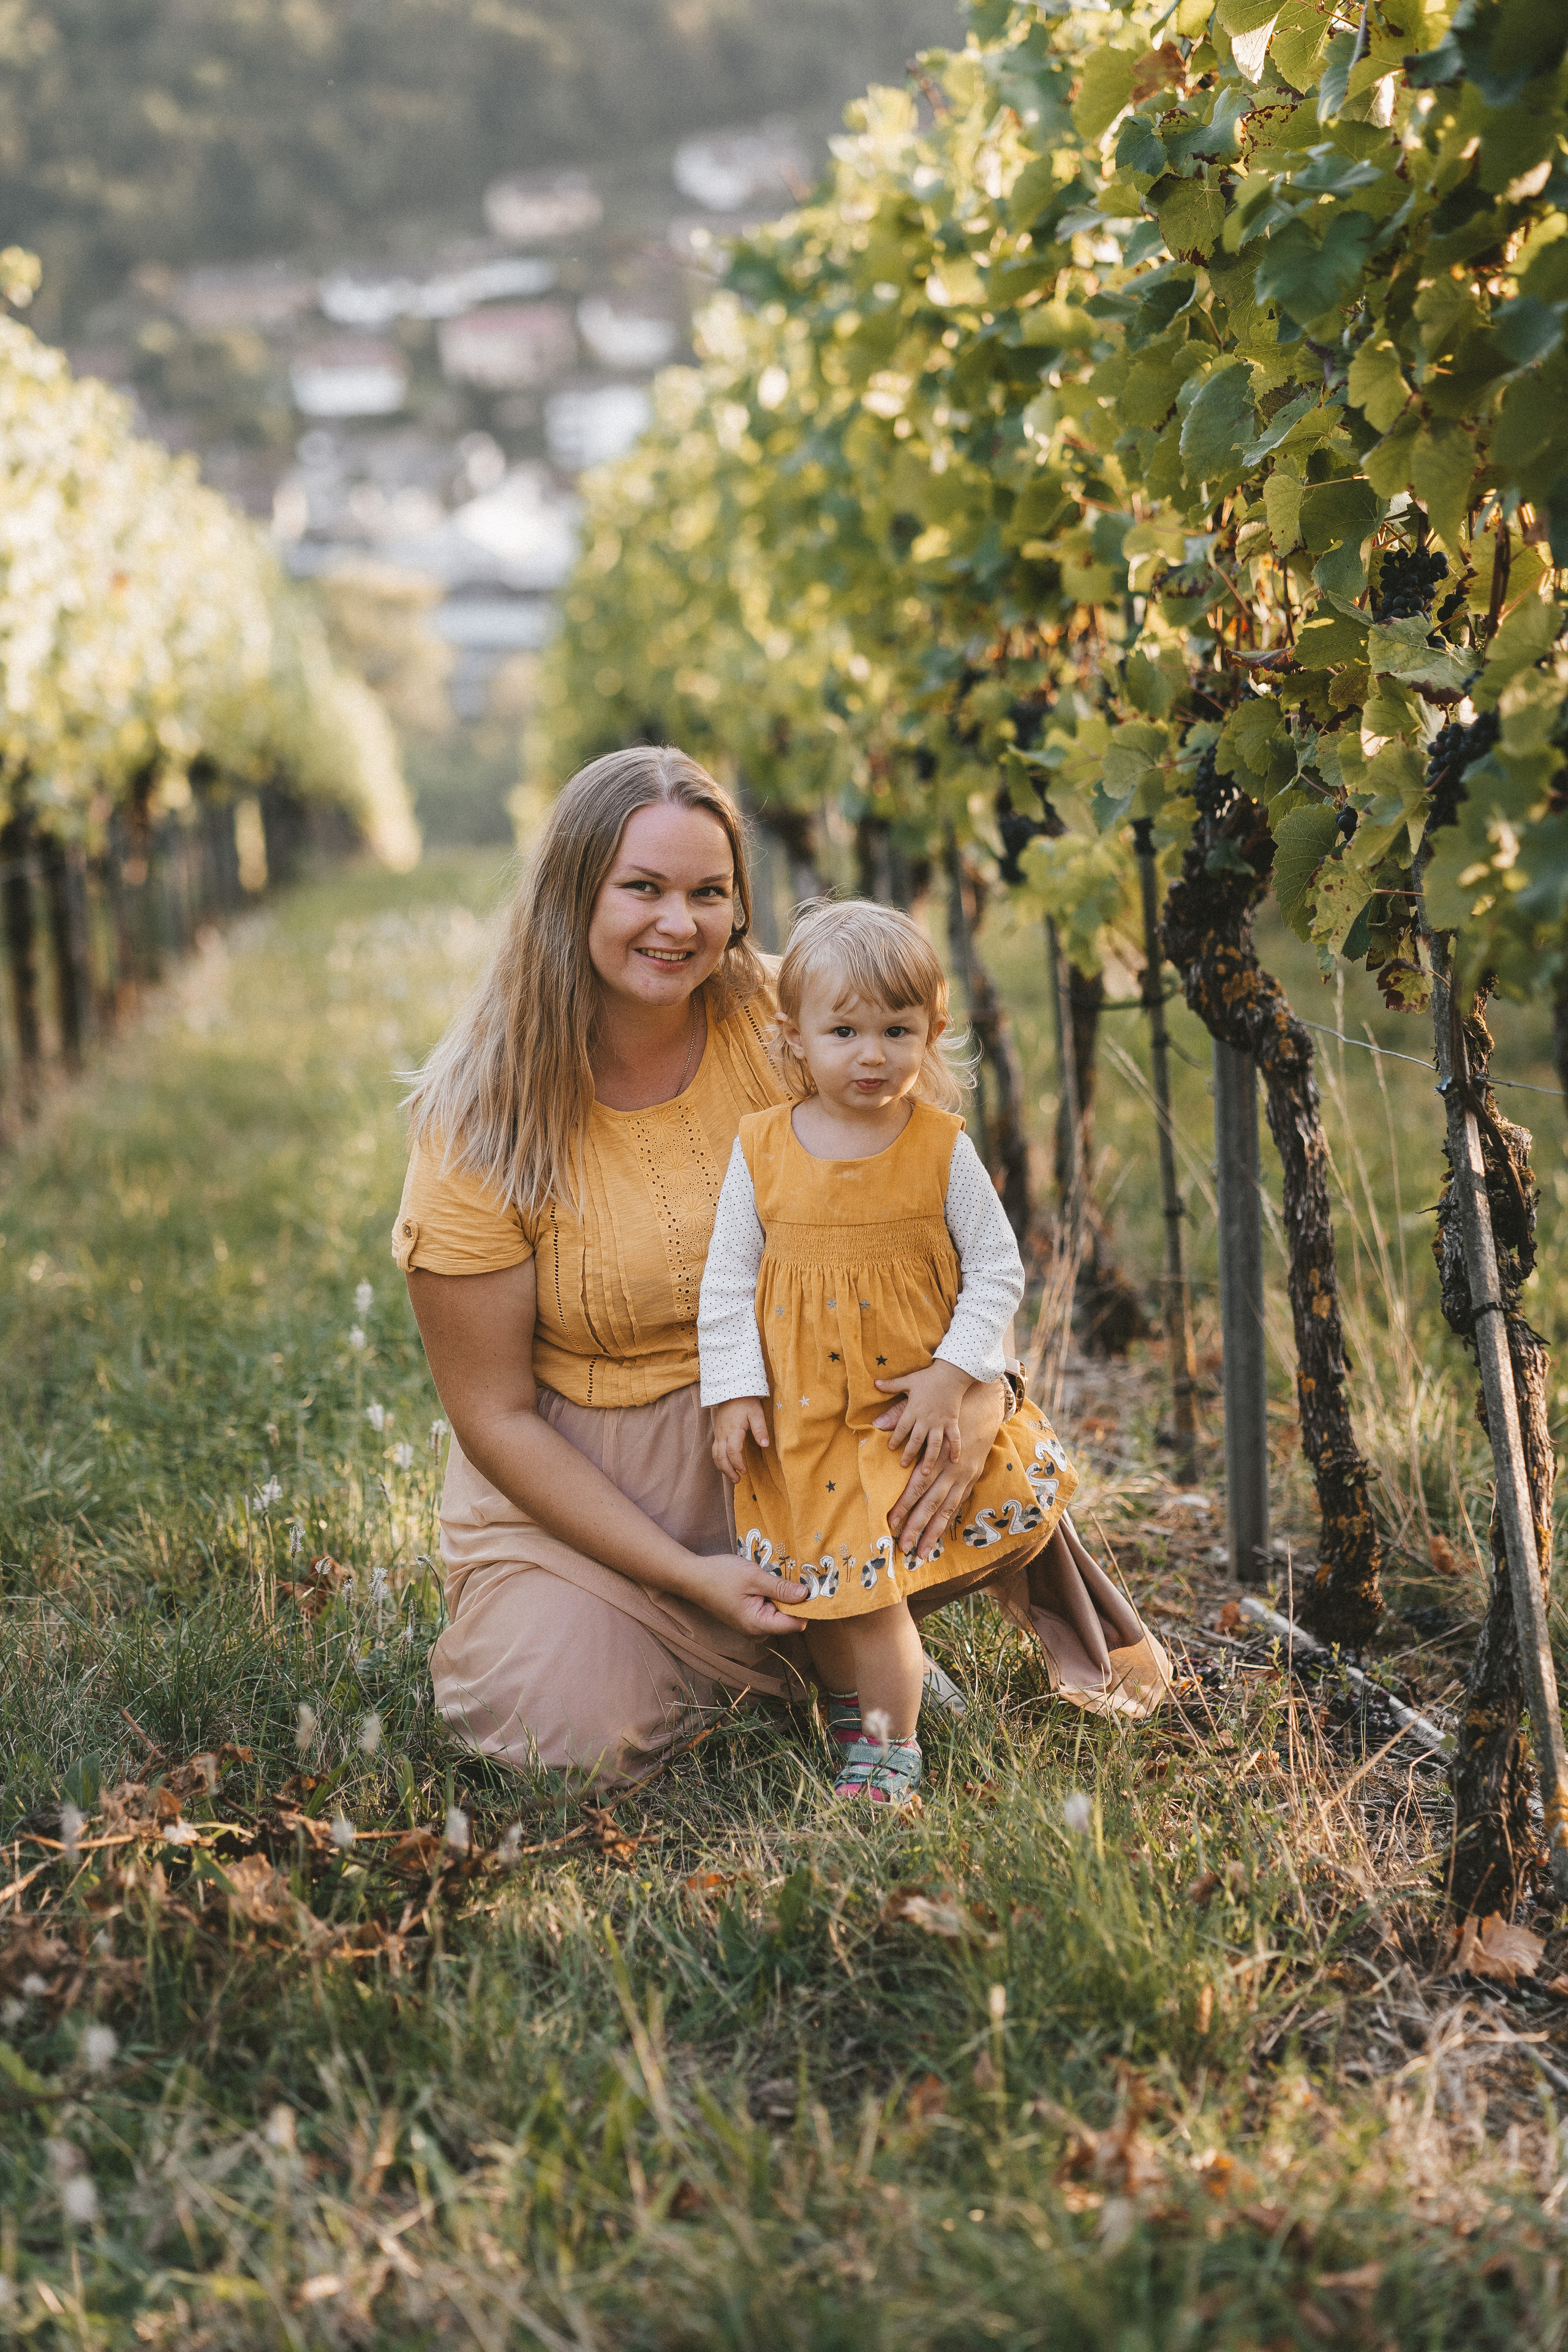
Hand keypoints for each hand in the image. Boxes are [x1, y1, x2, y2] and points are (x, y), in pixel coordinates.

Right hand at [692, 1553, 807, 1636]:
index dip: (807, 1607)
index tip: (814, 1587)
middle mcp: (757, 1630)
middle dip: (795, 1599)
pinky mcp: (749, 1616)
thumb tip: (806, 1595)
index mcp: (758, 1625)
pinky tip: (768, 1580)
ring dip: (783, 1595)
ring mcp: (752, 1625)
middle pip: (789, 1618)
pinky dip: (773, 1595)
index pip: (795, 1624)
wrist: (693, 1577)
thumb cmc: (720, 1576)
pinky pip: (769, 1609)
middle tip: (797, 1575)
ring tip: (779, 1575)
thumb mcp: (754, 1577)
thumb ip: (781, 1588)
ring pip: (780, 1612)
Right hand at [711, 1397, 767, 1482]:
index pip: (732, 1452)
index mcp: (733, 1430)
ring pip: (715, 1455)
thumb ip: (760, 1429)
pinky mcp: (717, 1433)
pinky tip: (727, 1465)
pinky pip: (715, 1450)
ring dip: (722, 1467)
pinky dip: (719, 1460)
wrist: (731, 1390)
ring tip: (732, 1477)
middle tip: (737, 1480)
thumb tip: (765, 1445)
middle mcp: (722, 1434)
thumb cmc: (746, 1402)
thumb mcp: (756, 1413)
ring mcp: (718, 1433)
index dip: (738, 1463)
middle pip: (720, 1457)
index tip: (745, 1471)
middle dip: (728, 1470)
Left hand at [873, 1360, 972, 1469]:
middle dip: (909, 1454)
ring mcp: (940, 1422)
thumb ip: (891, 1385)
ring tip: (925, 1473)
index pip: (901, 1428)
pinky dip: (955, 1450)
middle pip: (916, 1440)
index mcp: (913, 1410)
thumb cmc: (928, 1377)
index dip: (895, 1439)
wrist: (952, 1373)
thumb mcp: (908, 1381)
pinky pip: (954, 1439)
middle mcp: (926, 1419)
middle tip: (903, 1465)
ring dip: (929, 1459)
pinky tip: (954, 1461)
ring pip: (934, 1445)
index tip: (890, 1448)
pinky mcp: (952, 1422)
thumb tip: (874, 1384)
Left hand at [881, 1376, 1005, 1563]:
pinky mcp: (972, 1478)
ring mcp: (965, 1476)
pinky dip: (947, 1521)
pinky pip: (957, 1505)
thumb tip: (877, 1423)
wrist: (988, 1402)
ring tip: (920, 1553)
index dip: (904, 1505)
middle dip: (916, 1527)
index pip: (918, 1485)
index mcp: (939, 1454)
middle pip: (932, 1503)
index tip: (889, 1522)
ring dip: (933, 1533)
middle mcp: (953, 1470)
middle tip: (903, 1547)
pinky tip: (937, 1536)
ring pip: (947, 1510)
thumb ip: (901, 1415)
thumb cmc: (952, 1405)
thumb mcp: (926, 1406)